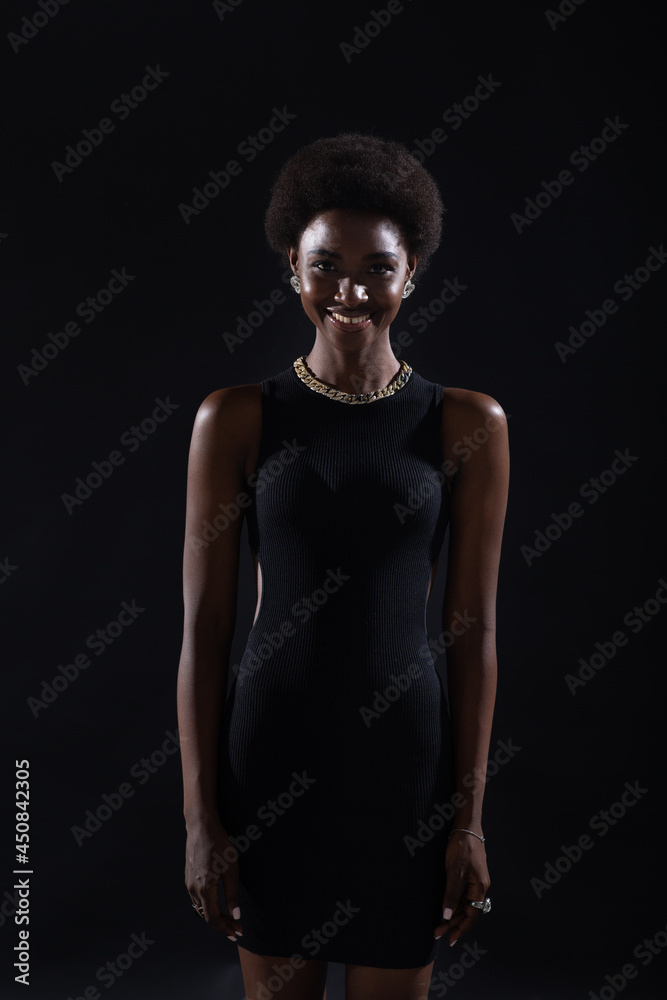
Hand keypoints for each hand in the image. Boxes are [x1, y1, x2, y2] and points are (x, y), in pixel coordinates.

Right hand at [184, 814, 242, 940]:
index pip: (212, 918)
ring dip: (214, 915)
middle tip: (236, 928)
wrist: (201, 826)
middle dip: (222, 924)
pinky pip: (196, 897)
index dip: (224, 928)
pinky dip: (207, 905)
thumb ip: (233, 894)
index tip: (236, 933)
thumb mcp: (232, 869)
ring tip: (229, 918)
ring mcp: (188, 883)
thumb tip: (236, 915)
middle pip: (206, 915)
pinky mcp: (188, 876)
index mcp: (204, 888)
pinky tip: (216, 903)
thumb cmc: (219, 845)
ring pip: (200, 907)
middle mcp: (193, 888)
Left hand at [433, 831, 489, 945]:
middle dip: (453, 923)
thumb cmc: (462, 847)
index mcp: (480, 887)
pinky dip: (456, 902)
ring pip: (466, 903)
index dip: (460, 928)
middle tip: (438, 933)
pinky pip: (464, 894)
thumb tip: (446, 916)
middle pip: (468, 911)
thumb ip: (451, 894)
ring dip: (453, 914)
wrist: (467, 827)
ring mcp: (477, 880)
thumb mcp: (454, 871)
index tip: (448, 939)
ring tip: (441, 924)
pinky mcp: (471, 874)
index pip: (471, 915)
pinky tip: (447, 907)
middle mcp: (481, 886)